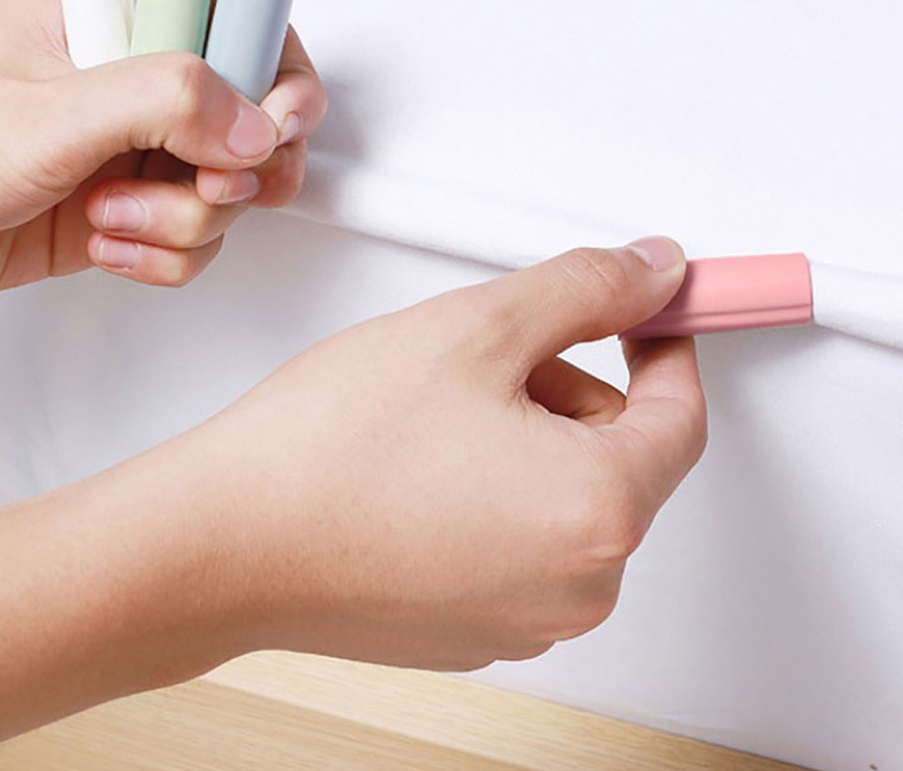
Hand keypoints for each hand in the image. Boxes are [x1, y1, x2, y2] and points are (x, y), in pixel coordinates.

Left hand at [0, 0, 326, 290]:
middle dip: (246, 162)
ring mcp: (145, 145)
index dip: (276, 68)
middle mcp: (140, 77)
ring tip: (113, 216)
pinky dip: (167, 254)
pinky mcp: (142, 204)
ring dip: (187, 219)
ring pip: (235, 183)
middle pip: (259, 108)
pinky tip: (110, 246)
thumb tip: (256, 124)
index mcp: (115, 14)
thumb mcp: (48, 114)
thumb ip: (162, 101)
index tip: (277, 119)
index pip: (238, 11)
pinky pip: (204, 234)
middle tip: (209, 181)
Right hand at [0, 237, 705, 739]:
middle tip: (488, 358)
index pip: (680, 414)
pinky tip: (421, 468)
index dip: (663, 346)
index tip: (643, 312)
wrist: (221, 542)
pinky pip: (522, 539)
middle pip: (619, 454)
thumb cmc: (332, 447)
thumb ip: (589, 288)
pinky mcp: (476, 629)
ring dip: (528, 437)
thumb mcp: (479, 325)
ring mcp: (526, 620)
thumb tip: (655, 272)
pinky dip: (496, 490)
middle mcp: (578, 587)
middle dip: (569, 388)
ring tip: (436, 416)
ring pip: (567, 494)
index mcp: (599, 513)